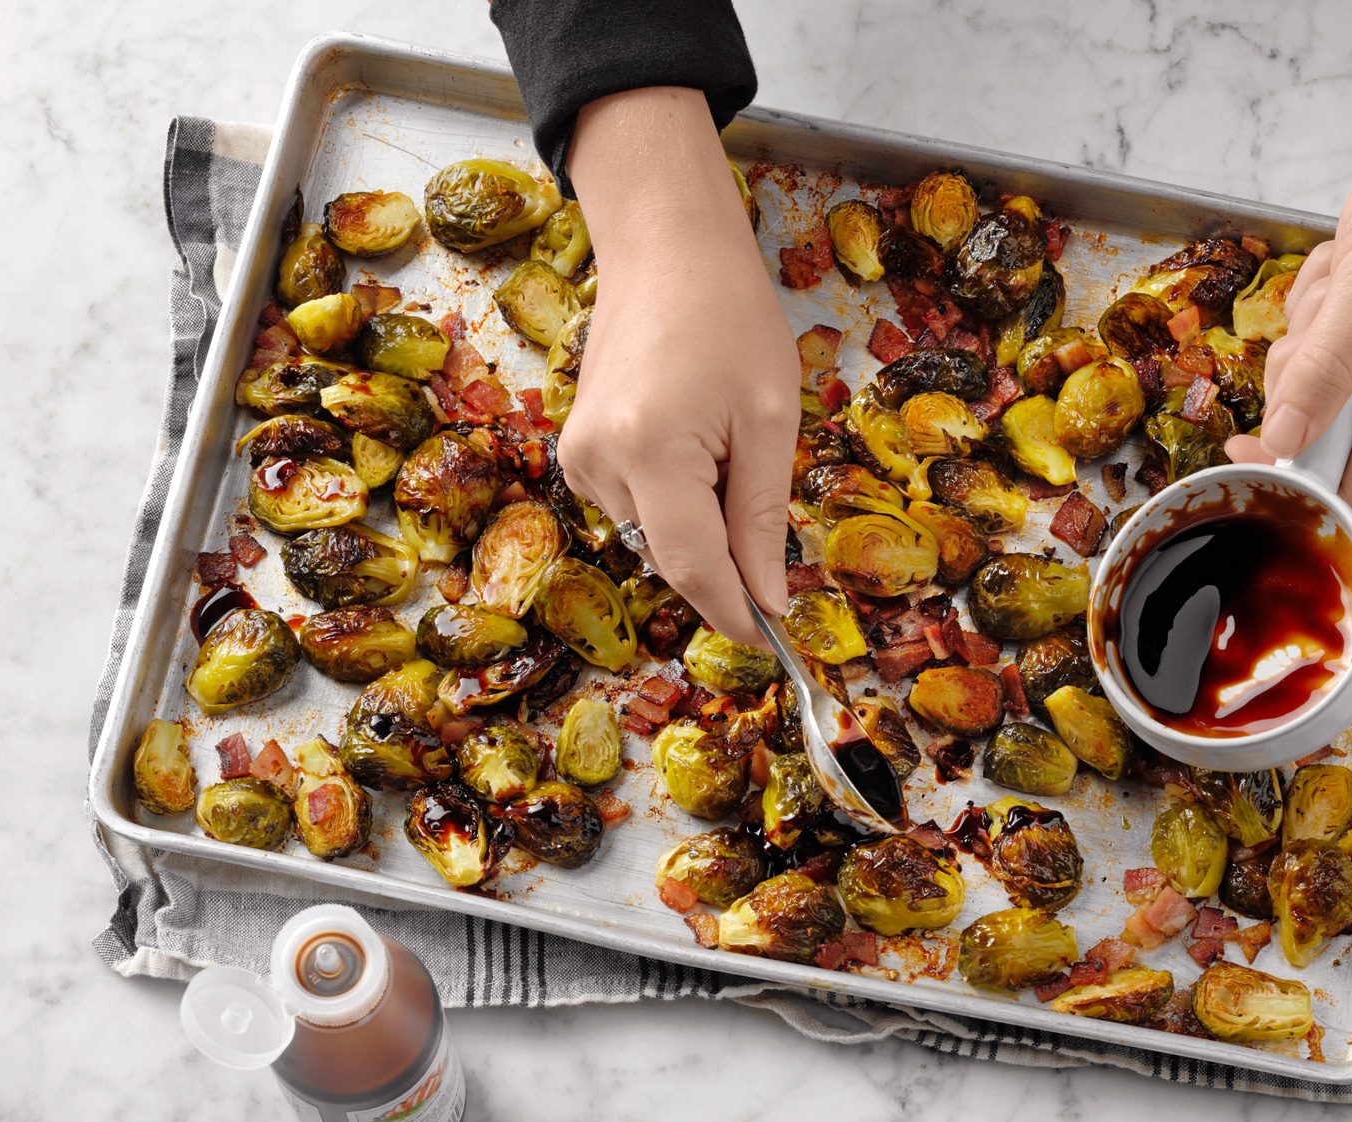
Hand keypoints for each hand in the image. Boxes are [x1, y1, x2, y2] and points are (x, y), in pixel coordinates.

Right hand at [558, 88, 797, 645]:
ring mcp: (579, 457)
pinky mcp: (577, 450)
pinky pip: (637, 505)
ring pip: (655, 535)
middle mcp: (598, 463)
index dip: (734, 612)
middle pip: (673, 556)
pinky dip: (676, 499)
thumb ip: (763, 518)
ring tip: (727, 446)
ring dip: (701, 522)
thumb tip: (769, 600)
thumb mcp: (772, 420)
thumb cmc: (731, 319)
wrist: (666, 251)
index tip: (773, 640)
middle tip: (764, 497)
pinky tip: (696, 441)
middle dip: (726, 557)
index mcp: (651, 452)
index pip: (693, 567)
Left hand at [1226, 13, 1351, 517]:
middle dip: (1297, 372)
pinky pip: (1315, 322)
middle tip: (1324, 312)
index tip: (1243, 450)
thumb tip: (1284, 443)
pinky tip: (1348, 256)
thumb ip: (1329, 371)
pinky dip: (1317, 289)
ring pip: (1307, 369)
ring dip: (1307, 319)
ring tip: (1348, 270)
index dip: (1295, 488)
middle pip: (1313, 426)